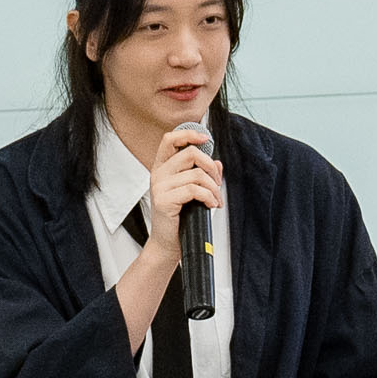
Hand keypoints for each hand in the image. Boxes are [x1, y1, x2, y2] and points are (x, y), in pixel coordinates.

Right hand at [137, 124, 225, 272]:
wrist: (167, 243)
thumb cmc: (180, 217)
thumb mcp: (192, 192)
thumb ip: (203, 175)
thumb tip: (218, 162)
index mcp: (162, 167)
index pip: (170, 139)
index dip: (189, 134)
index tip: (206, 139)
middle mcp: (158, 174)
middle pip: (190, 154)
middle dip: (211, 168)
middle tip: (217, 183)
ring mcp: (159, 187)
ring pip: (196, 174)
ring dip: (213, 188)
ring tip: (215, 200)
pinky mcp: (164, 200)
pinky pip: (194, 190)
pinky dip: (208, 197)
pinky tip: (210, 205)